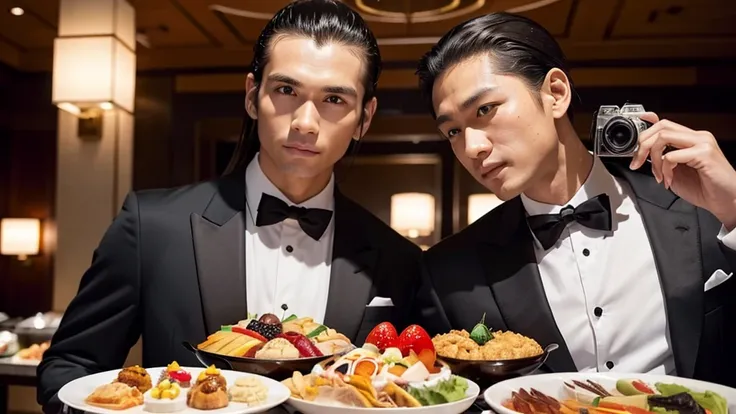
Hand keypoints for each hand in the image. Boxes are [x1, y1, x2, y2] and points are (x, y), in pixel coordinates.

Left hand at [629, 113, 735, 229]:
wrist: (727, 201)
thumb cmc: (705, 188)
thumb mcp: (675, 172)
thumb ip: (662, 159)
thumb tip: (644, 154)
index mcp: (692, 139)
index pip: (665, 123)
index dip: (647, 125)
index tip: (634, 135)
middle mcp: (698, 137)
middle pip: (662, 127)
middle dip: (643, 145)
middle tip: (637, 162)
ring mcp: (703, 143)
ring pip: (664, 137)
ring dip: (653, 158)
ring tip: (658, 175)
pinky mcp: (704, 153)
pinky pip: (672, 155)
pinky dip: (664, 169)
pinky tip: (668, 180)